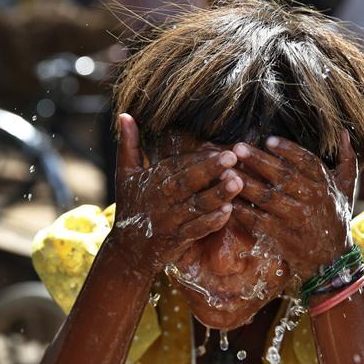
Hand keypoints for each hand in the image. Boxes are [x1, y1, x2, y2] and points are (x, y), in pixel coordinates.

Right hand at [106, 114, 243, 273]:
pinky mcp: (178, 240)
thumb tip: (124, 114)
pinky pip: (196, 230)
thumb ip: (129, 145)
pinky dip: (211, 222)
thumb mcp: (125, 175)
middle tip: (232, 158)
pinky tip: (228, 212)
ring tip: (238, 182)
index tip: (221, 150)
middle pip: (187, 183)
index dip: (199, 159)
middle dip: (210, 170)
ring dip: (217, 195)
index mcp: (151, 181)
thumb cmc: (131, 207)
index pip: (177, 166)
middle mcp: (161, 200)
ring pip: (196, 206)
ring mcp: (170, 221)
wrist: (128, 250)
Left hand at [231, 132, 356, 280]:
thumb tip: (343, 132)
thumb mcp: (347, 187)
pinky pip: (258, 220)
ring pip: (268, 197)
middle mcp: (312, 199)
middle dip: (259, 161)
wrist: (332, 257)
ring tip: (226, 172)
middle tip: (238, 148)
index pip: (307, 162)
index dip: (288, 150)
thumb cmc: (336, 216)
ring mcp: (296, 218)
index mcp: (325, 184)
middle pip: (283, 176)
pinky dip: (242, 211)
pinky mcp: (283, 235)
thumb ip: (347, 158)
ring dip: (245, 183)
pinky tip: (227, 201)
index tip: (268, 140)